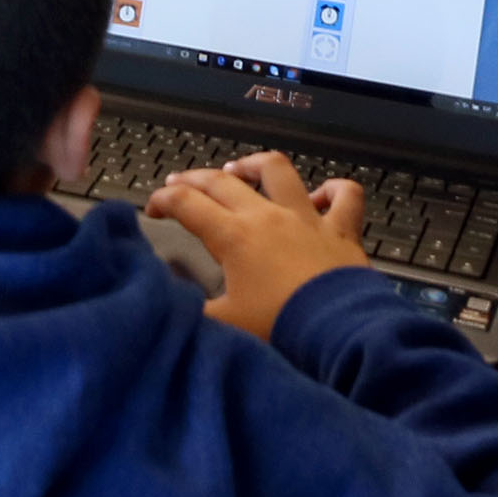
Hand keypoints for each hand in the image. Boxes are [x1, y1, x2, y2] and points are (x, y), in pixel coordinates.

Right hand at [146, 152, 370, 342]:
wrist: (340, 331)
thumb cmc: (282, 327)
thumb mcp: (226, 324)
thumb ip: (193, 311)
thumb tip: (171, 302)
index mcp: (234, 237)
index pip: (186, 204)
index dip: (163, 201)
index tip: (153, 209)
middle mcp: (268, 217)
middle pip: (223, 181)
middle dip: (195, 179)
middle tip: (180, 184)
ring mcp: (306, 218)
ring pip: (278, 170)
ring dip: (255, 165)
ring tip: (241, 168)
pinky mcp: (340, 230)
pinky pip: (344, 195)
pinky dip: (334, 190)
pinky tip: (322, 194)